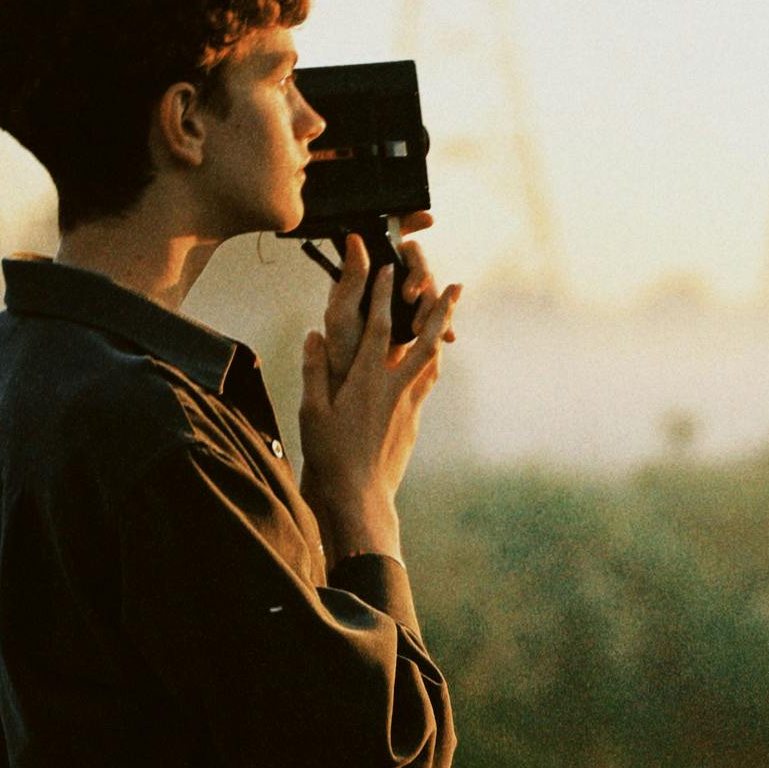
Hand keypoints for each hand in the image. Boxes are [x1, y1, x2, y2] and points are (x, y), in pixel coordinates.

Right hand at [298, 216, 462, 558]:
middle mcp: (395, 388)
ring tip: (448, 317)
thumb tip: (314, 335)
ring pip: (432, 362)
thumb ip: (314, 370)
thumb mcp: (312, 411)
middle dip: (439, 309)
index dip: (382, 296)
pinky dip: (430, 365)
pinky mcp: (414, 422)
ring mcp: (410, 406)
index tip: (387, 270)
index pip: (378, 328)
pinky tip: (430, 362)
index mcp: (367, 380)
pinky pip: (426, 384)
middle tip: (456, 286)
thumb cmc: (329, 455)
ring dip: (440, 335)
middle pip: (424, 340)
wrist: (359, 497)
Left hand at [307, 211, 453, 399]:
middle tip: (411, 296)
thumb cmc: (340, 351)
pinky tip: (447, 337)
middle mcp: (386, 281)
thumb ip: (351, 278)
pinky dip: (445, 323)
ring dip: (432, 304)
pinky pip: (439, 313)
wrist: (357, 388)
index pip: (388, 236)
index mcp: (364, 272)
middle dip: (421, 275)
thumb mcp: (341, 314)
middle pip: (416, 260)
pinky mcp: (418, 320)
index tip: (427, 220)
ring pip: (431, 286)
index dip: (409, 222)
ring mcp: (404, 300)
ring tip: (417, 330)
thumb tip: (355, 238)